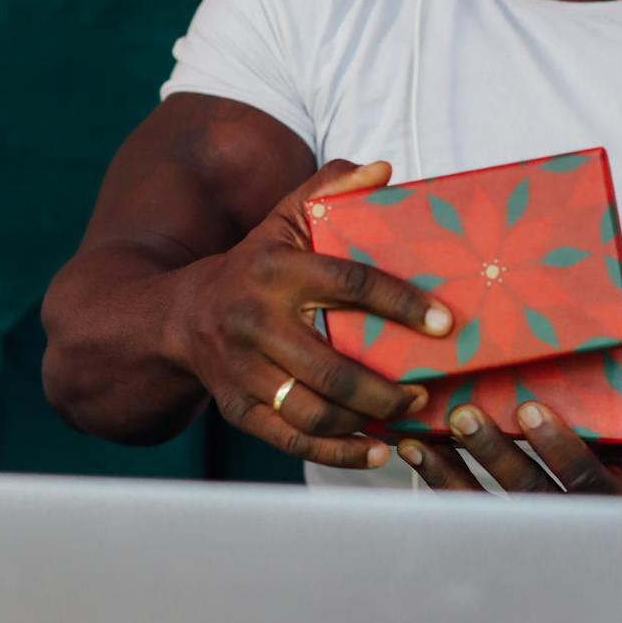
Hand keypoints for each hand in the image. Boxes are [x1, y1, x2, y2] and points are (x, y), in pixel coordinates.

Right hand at [174, 159, 454, 468]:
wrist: (175, 316)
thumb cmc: (252, 264)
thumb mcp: (283, 219)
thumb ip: (329, 189)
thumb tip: (383, 170)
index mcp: (275, 271)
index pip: (349, 284)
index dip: (401, 304)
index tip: (446, 323)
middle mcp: (255, 323)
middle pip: (333, 366)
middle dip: (387, 385)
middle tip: (427, 387)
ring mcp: (244, 372)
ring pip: (315, 409)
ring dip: (369, 418)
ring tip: (408, 412)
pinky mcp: (239, 409)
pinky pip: (294, 439)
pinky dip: (340, 452)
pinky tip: (378, 451)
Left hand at [397, 399, 621, 540]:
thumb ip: (617, 421)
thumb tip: (573, 374)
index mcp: (619, 506)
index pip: (584, 476)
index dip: (556, 444)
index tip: (528, 408)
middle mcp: (580, 532)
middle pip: (529, 497)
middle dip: (492, 455)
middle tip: (462, 416)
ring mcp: (547, 548)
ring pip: (491, 515)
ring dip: (450, 476)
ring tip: (418, 443)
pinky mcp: (520, 549)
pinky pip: (474, 523)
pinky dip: (443, 491)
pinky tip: (419, 463)